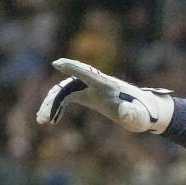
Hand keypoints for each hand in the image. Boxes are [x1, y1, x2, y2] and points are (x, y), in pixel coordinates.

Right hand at [36, 58, 173, 133]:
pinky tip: (52, 120)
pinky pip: (67, 97)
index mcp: (107, 85)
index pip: (88, 74)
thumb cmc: (142, 114)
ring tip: (42, 121)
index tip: (57, 63)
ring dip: (51, 104)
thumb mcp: (138, 117)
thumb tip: (125, 113)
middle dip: (54, 100)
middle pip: (69, 85)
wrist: (143, 111)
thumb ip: (132, 115)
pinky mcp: (87, 96)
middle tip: (43, 118)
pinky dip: (58, 107)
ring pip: (64, 91)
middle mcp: (96, 84)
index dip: (73, 68)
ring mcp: (90, 88)